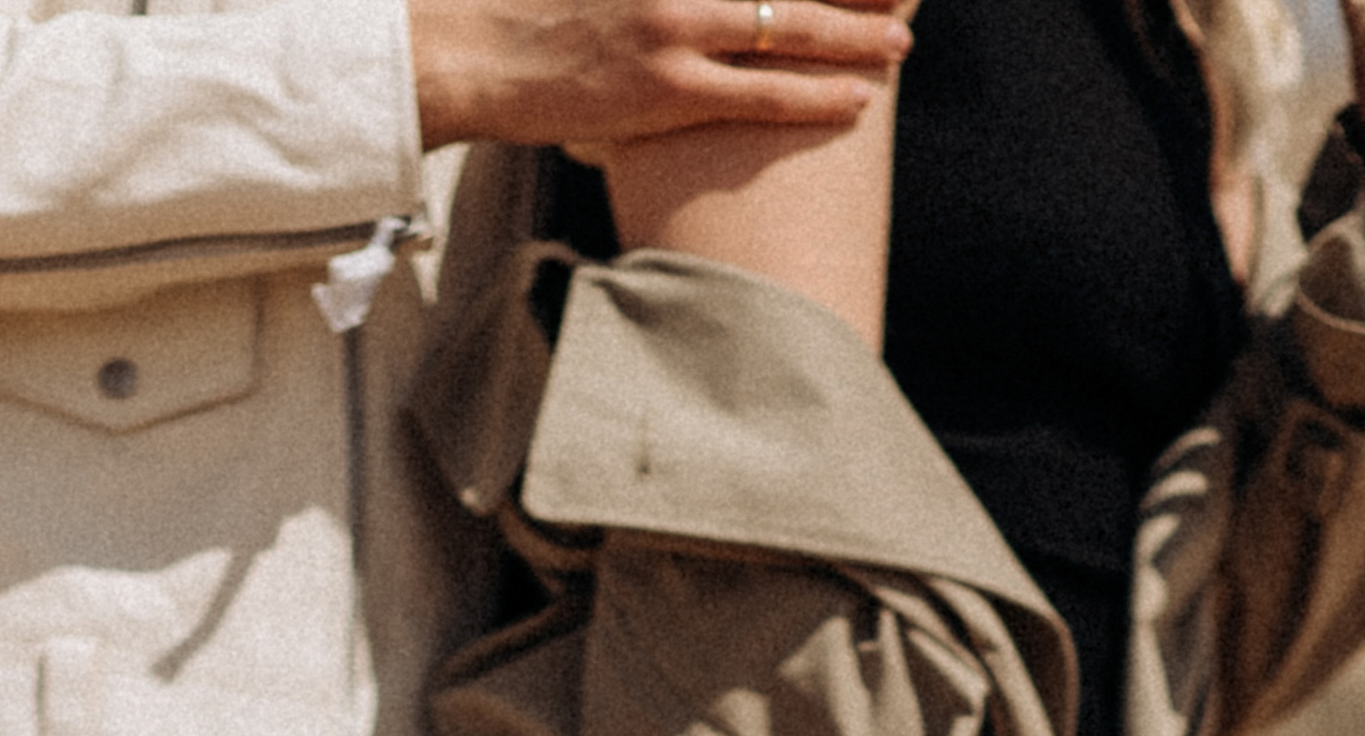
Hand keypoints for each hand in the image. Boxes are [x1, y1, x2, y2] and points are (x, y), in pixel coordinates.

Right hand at [409, 0, 912, 157]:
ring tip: (898, 43)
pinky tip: (857, 97)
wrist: (466, 47)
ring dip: (851, 34)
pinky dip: (817, 92)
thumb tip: (696, 4)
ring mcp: (674, 24)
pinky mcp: (667, 86)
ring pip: (788, 24)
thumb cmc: (521, 7)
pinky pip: (764, 91)